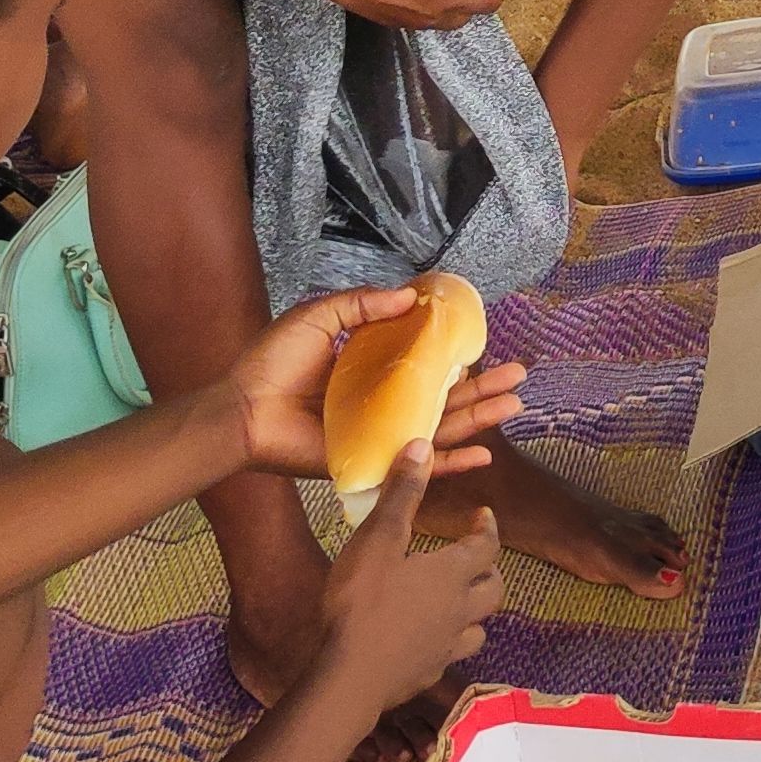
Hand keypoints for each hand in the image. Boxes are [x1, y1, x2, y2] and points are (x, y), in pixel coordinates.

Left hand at [217, 279, 518, 488]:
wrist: (242, 410)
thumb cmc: (271, 364)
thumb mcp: (319, 318)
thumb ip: (362, 306)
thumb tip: (410, 297)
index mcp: (371, 370)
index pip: (424, 364)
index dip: (455, 357)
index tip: (484, 345)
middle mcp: (382, 404)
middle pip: (444, 397)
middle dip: (483, 388)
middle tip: (518, 376)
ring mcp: (381, 435)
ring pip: (440, 428)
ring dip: (479, 418)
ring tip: (514, 404)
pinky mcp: (372, 461)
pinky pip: (417, 465)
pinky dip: (450, 463)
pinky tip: (483, 455)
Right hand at [306, 442, 508, 707]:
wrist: (349, 677)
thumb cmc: (361, 603)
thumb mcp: (377, 540)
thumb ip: (401, 495)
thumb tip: (423, 445)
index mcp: (452, 574)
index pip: (487, 546)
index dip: (487, 528)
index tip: (483, 516)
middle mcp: (459, 611)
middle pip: (493, 588)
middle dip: (488, 569)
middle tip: (475, 557)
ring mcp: (446, 647)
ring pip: (478, 626)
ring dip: (474, 610)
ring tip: (457, 601)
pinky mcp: (429, 674)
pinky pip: (450, 655)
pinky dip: (448, 642)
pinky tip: (429, 641)